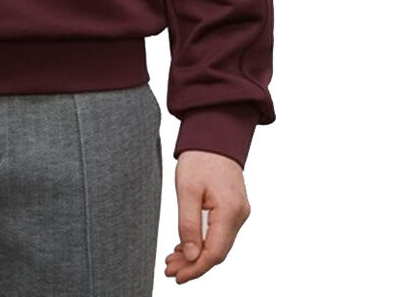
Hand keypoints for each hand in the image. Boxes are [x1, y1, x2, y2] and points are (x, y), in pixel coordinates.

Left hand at [165, 149, 250, 282]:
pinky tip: (186, 246)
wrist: (214, 134)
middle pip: (217, 251)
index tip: (177, 276)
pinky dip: (202, 241)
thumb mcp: (187, 189)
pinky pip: (218, 232)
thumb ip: (188, 224)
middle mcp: (239, 215)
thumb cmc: (200, 157)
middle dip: (193, 264)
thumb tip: (192, 256)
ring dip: (196, 254)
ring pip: (217, 243)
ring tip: (173, 260)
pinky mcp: (232, 208)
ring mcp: (237, 212)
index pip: (215, 253)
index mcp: (230, 211)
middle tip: (170, 270)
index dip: (196, 268)